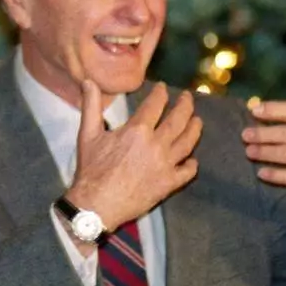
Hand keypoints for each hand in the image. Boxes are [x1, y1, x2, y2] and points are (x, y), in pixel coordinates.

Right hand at [64, 80, 200, 232]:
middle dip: (185, 105)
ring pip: (188, 143)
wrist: (97, 205)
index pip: (155, 104)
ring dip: (195, 129)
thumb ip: (91, 105)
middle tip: (188, 97)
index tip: (162, 88)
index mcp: (137, 130)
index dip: (160, 93)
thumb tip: (88, 81)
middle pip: (178, 120)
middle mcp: (156, 145)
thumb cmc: (91, 169)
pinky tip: (192, 160)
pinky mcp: (168, 184)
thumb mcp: (87, 134)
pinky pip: (187, 172)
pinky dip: (192, 165)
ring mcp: (165, 165)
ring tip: (198, 120)